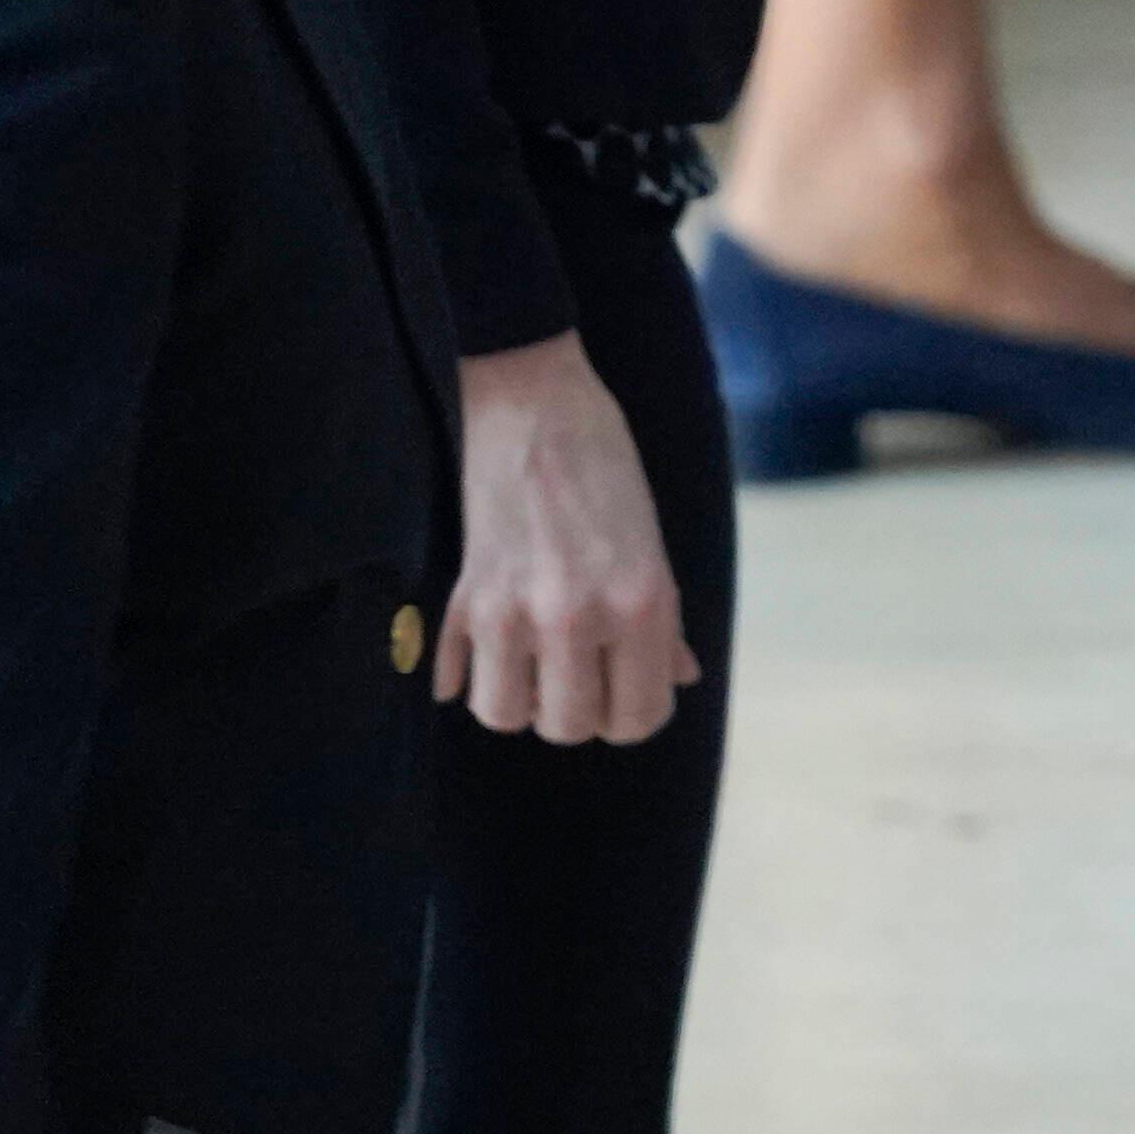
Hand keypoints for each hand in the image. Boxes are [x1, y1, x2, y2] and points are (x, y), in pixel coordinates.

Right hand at [448, 333, 696, 744]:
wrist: (535, 406)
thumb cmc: (608, 473)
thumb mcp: (654, 547)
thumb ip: (663, 624)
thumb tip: (679, 679)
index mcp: (640, 605)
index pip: (638, 717)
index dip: (631, 717)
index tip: (622, 695)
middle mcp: (577, 615)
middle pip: (568, 726)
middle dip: (575, 714)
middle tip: (577, 678)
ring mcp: (513, 607)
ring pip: (504, 715)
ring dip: (518, 701)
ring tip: (530, 666)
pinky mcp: (463, 593)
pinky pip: (454, 676)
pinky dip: (466, 676)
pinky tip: (484, 655)